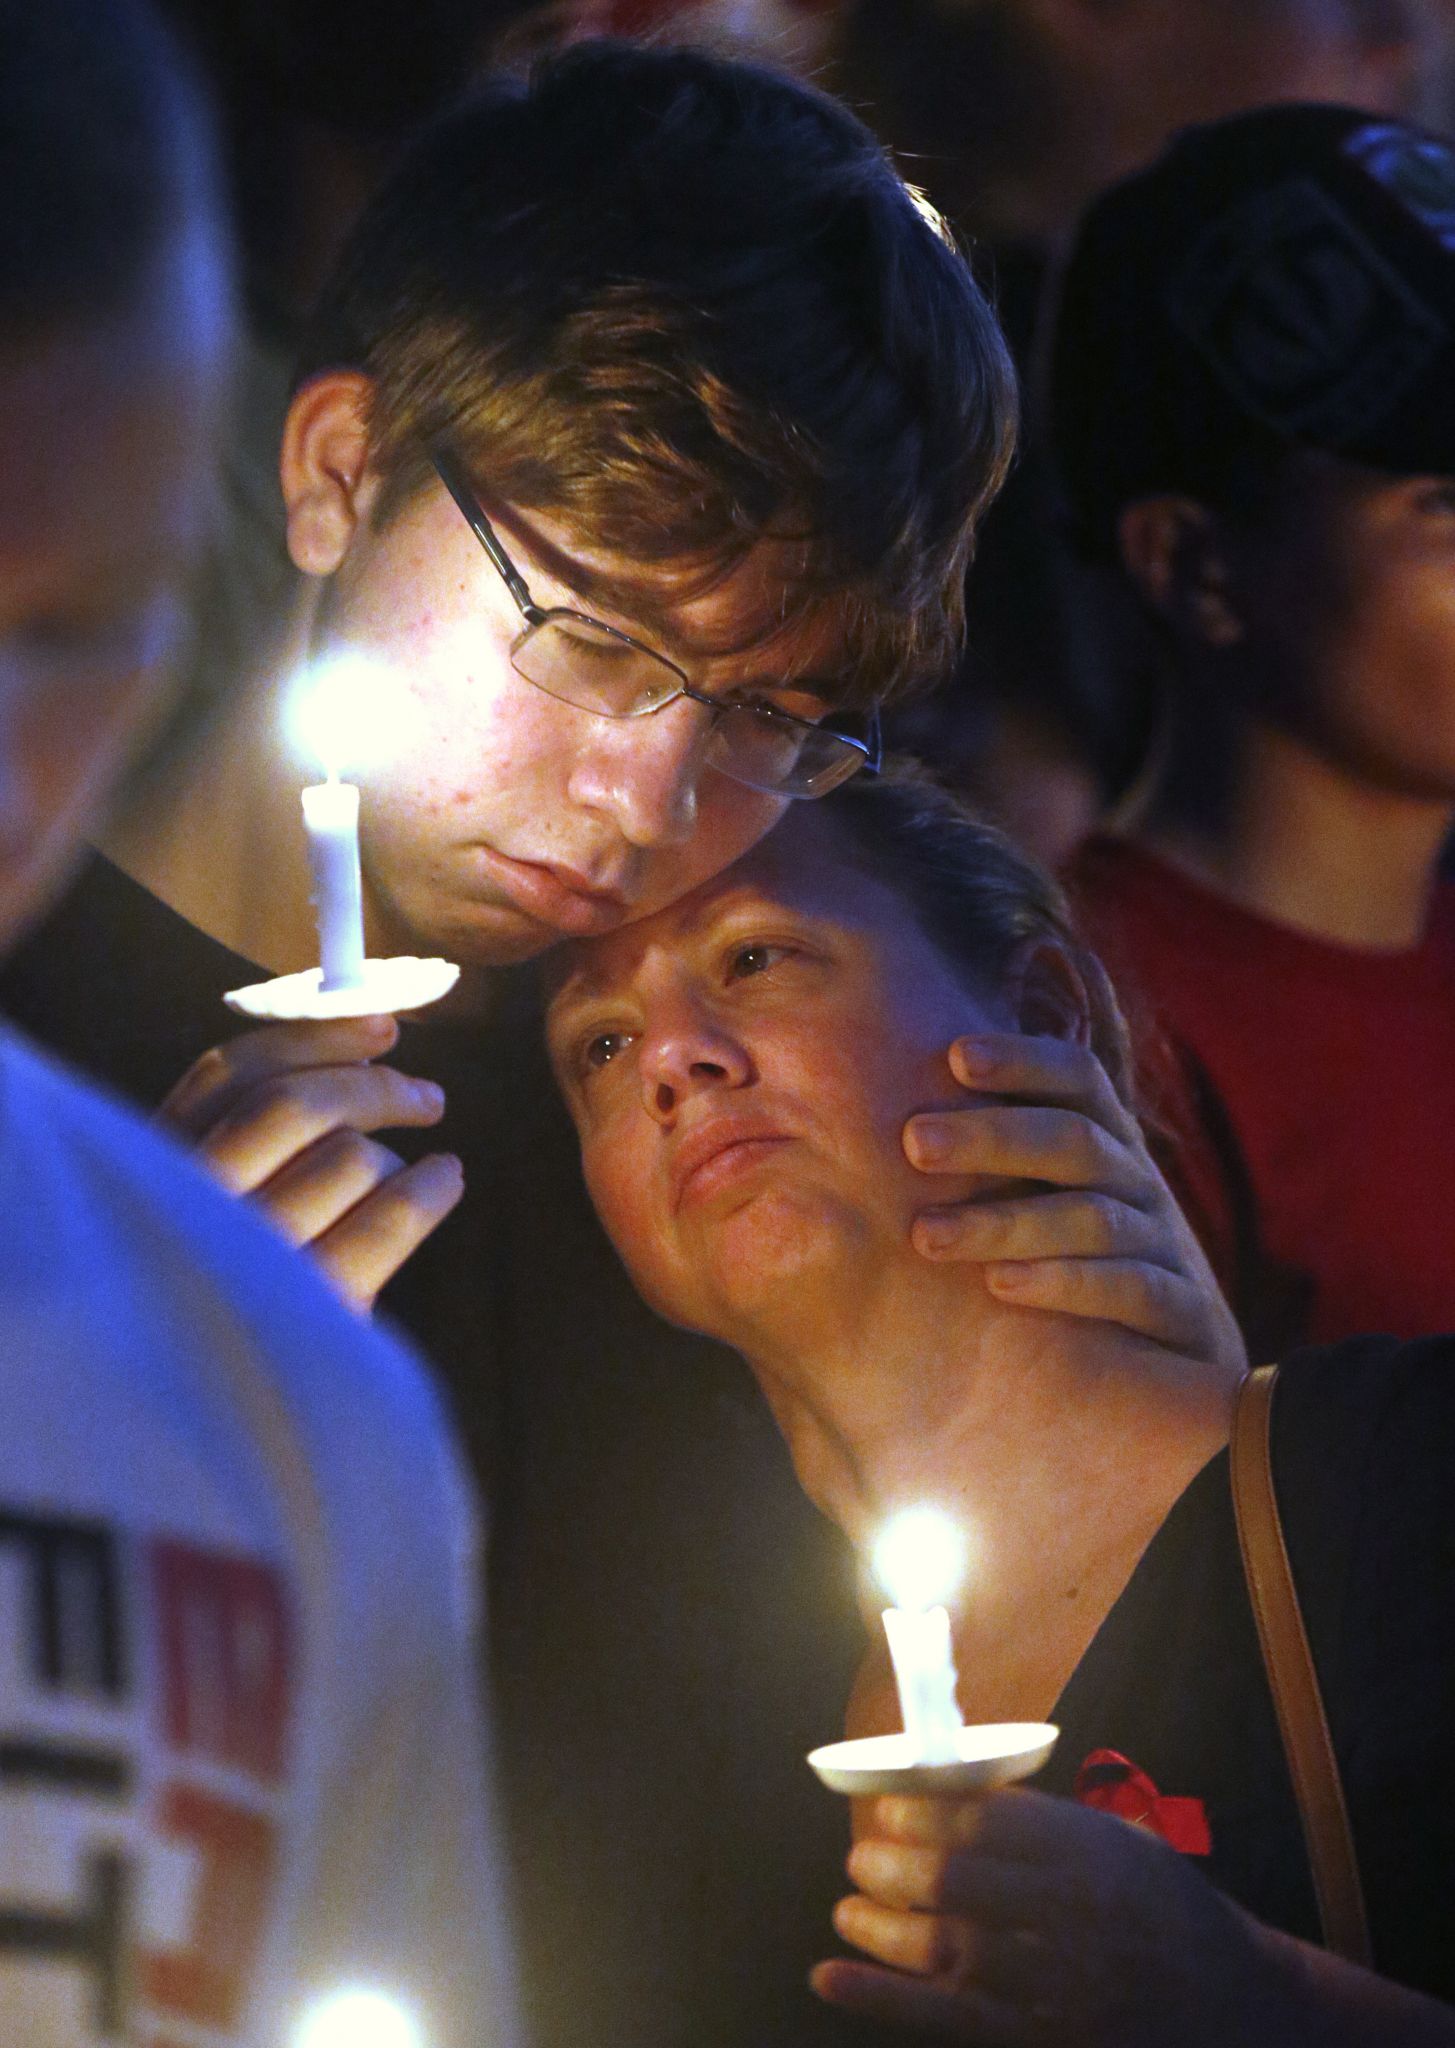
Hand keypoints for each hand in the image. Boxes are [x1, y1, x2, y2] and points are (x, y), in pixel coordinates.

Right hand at [161, 1015, 462, 1311]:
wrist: (212, 1433)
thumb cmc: (226, 1299)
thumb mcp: (209, 1209)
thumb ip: (247, 1139)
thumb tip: (356, 1048)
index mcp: (154, 1173)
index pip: (226, 1075)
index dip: (313, 1037)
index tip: (381, 1027)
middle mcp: (190, 1210)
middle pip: (294, 1105)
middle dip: (374, 1085)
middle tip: (426, 1096)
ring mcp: (245, 1263)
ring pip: (347, 1159)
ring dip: (396, 1154)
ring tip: (415, 1170)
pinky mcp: (304, 1314)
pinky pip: (387, 1221)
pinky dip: (430, 1190)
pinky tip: (446, 1181)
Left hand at [813, 1787, 1292, 2045]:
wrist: (1228, 2005)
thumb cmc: (1162, 1908)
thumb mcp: (1119, 1843)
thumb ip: (1044, 1823)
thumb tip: (945, 1791)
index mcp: (1092, 1854)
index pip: (991, 1823)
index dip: (928, 1812)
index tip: (888, 1805)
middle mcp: (1072, 1916)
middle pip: (961, 1885)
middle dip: (897, 1865)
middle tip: (861, 1852)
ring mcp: (1054, 1984)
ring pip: (946, 1950)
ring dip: (881, 1927)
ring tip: (846, 1904)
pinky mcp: (1037, 2036)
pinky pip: (945, 2015)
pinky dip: (879, 1997)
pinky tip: (829, 1978)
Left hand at [904, 1034, 1244, 1379]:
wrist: (1180, 1378)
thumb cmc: (1074, 1275)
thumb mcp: (1042, 1206)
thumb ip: (985, 1164)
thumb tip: (878, 1124)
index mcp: (1107, 1146)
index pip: (1079, 1078)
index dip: (1025, 1061)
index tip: (955, 1056)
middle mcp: (1140, 1185)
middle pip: (1076, 1140)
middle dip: (993, 1136)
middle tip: (913, 1142)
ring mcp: (1168, 1248)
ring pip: (1093, 1218)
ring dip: (1007, 1222)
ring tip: (927, 1236)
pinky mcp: (1186, 1316)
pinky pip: (1132, 1289)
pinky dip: (1067, 1283)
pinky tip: (1001, 1285)